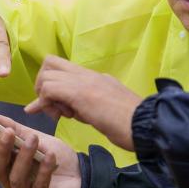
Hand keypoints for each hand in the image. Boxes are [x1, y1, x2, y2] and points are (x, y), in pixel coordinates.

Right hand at [0, 113, 81, 187]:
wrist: (85, 182)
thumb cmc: (58, 161)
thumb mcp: (40, 141)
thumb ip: (19, 131)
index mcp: (8, 166)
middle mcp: (11, 184)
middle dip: (0, 149)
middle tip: (6, 131)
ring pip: (16, 178)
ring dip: (24, 157)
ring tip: (33, 139)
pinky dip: (44, 171)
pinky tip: (50, 157)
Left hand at [26, 55, 140, 150]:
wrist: (146, 124)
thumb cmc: (131, 123)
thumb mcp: (105, 110)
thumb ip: (87, 107)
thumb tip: (72, 110)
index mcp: (95, 77)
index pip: (63, 69)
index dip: (53, 85)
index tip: (59, 108)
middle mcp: (87, 74)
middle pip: (50, 62)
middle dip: (43, 84)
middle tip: (53, 106)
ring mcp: (84, 81)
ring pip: (46, 74)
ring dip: (46, 97)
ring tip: (62, 115)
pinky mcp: (79, 92)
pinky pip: (49, 89)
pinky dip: (48, 103)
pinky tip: (65, 117)